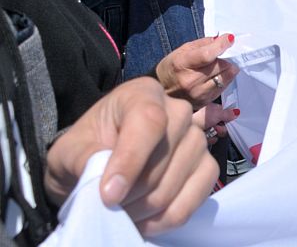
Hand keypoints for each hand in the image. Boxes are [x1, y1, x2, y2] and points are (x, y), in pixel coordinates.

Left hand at [44, 78, 218, 235]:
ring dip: (144, 209)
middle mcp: (179, 111)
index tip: (108, 196)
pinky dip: (164, 219)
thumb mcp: (68, 151)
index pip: (149, 122)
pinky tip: (143, 220)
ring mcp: (198, 139)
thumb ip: (81, 158)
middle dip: (131, 193)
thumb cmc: (85, 151)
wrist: (99, 166)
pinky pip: (193, 200)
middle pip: (163, 158)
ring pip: (175, 184)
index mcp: (143, 95)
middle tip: (107, 205)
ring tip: (122, 211)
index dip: (130, 160)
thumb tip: (98, 175)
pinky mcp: (208, 166)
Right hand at [155, 33, 237, 107]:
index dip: (221, 45)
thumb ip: (204, 43)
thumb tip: (225, 39)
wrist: (162, 89)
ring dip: (227, 70)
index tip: (230, 39)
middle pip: (220, 66)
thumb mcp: (184, 49)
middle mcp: (189, 81)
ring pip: (225, 78)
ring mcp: (197, 94)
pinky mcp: (203, 102)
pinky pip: (222, 88)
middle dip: (225, 58)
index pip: (207, 55)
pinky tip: (217, 76)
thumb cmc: (173, 66)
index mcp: (182, 64)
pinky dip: (224, 80)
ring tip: (221, 66)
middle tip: (222, 56)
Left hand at [193, 102, 239, 141]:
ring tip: (213, 132)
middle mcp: (208, 118)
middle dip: (222, 127)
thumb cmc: (200, 117)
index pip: (223, 113)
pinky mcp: (202, 136)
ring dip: (216, 133)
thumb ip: (227, 113)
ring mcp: (205, 127)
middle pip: (221, 124)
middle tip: (219, 128)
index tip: (229, 120)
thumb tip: (236, 112)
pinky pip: (210, 138)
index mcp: (211, 109)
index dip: (227, 118)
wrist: (188, 127)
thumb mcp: (217, 113)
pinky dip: (211, 139)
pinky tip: (209, 137)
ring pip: (216, 132)